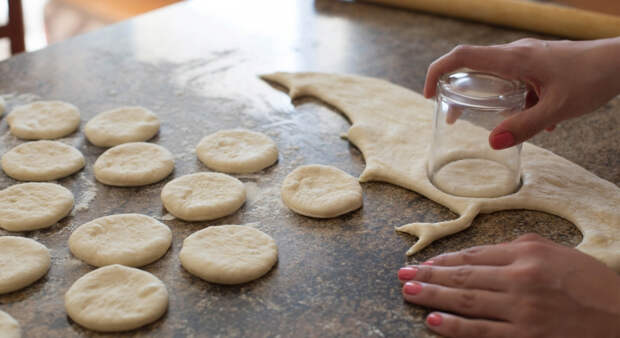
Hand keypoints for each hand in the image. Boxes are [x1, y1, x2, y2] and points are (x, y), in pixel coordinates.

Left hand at [398, 234, 619, 336]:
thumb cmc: (592, 284)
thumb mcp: (558, 253)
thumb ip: (520, 247)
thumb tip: (485, 251)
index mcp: (527, 254)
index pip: (474, 256)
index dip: (444, 260)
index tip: (422, 262)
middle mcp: (521, 279)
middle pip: (464, 277)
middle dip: (429, 276)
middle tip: (403, 276)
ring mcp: (522, 310)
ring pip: (467, 301)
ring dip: (433, 297)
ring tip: (409, 293)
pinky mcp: (527, 337)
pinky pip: (483, 332)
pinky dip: (456, 327)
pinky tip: (435, 322)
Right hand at [424, 38, 619, 148]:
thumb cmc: (592, 78)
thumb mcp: (558, 108)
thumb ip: (524, 126)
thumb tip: (492, 142)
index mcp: (513, 59)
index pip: (461, 56)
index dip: (437, 72)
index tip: (429, 94)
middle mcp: (515, 53)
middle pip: (471, 66)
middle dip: (457, 91)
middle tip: (454, 117)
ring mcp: (526, 56)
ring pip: (493, 74)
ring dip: (485, 96)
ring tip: (491, 121)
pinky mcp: (537, 63)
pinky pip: (513, 77)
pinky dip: (510, 96)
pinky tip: (532, 115)